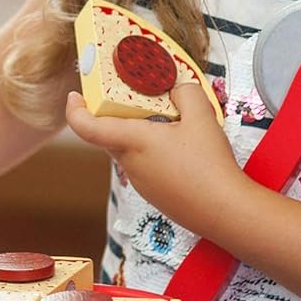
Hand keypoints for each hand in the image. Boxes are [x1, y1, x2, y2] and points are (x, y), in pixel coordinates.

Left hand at [65, 84, 244, 236]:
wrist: (226, 212)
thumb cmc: (209, 166)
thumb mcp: (202, 117)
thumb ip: (186, 93)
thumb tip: (178, 88)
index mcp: (132, 142)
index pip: (87, 127)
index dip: (75, 110)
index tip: (75, 96)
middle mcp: (130, 164)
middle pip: (111, 134)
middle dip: (119, 114)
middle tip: (137, 98)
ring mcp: (142, 183)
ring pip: (130, 151)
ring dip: (141, 134)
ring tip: (169, 122)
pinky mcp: (155, 195)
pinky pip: (146, 167)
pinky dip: (155, 153)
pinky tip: (182, 150)